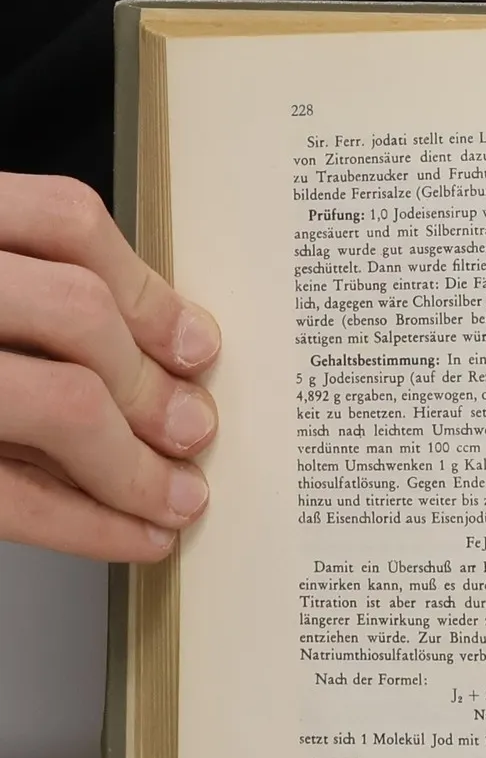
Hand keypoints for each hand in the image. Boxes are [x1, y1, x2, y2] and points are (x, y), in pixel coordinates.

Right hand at [0, 172, 220, 561]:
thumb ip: (20, 292)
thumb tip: (164, 349)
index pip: (62, 220)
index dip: (145, 288)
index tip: (195, 345)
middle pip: (75, 314)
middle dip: (149, 385)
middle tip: (193, 429)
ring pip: (61, 402)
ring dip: (136, 462)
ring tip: (175, 493)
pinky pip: (11, 492)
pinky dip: (91, 524)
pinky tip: (137, 537)